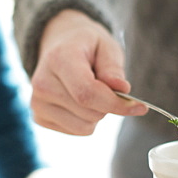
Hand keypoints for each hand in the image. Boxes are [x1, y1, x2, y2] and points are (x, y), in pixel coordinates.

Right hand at [29, 10, 144, 134]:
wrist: (59, 45)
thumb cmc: (86, 45)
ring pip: (84, 127)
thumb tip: (122, 89)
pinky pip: (76, 131)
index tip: (140, 107)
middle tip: (106, 86)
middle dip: (108, 105)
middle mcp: (42, 83)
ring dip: (96, 114)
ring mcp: (37, 103)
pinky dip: (85, 120)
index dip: (116, 104)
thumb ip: (113, 68)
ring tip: (89, 91)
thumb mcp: (106, 46)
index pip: (87, 93)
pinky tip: (78, 100)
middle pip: (89, 112)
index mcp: (58, 59)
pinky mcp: (39, 117)